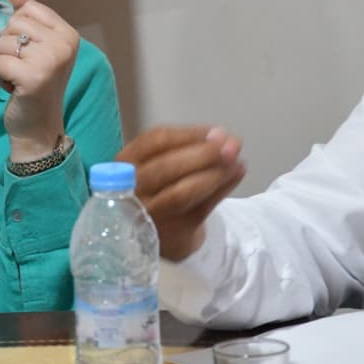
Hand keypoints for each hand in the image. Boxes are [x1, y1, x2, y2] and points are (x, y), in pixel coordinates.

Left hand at [0, 0, 79, 160]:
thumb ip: (27, 10)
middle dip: (10, 47)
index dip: (19, 32)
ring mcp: (51, 60)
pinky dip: (0, 77)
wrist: (38, 126)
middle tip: (24, 69)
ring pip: (4, 42)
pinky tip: (15, 89)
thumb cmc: (35, 83)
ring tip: (20, 78)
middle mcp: (65, 44)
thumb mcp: (35, 44)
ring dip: (4, 63)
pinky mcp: (34, 76)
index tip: (31, 54)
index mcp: (68, 33)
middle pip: (14, 23)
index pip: (27, 9)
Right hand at [116, 125, 244, 260]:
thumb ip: (187, 146)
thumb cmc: (159, 184)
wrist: (159, 230)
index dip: (189, 134)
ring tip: (237, 159)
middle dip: (204, 154)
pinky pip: (201, 208)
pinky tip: (237, 172)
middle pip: (167, 167)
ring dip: (215, 173)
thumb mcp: (159, 160)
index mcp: (125, 161)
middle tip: (232, 145)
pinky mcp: (172, 232)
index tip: (217, 131)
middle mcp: (131, 188)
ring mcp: (150, 213)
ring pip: (183, 192)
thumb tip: (222, 136)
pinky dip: (223, 188)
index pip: (156, 142)